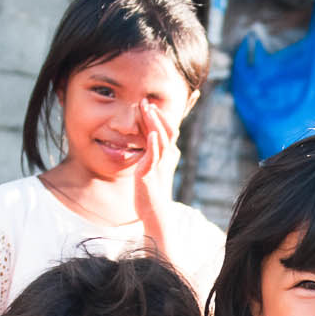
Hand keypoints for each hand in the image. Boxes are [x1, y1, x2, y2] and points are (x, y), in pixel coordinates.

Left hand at [131, 101, 181, 218]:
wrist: (155, 214)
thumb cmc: (152, 193)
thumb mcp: (154, 171)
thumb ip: (153, 157)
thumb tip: (153, 147)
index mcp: (167, 156)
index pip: (168, 131)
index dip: (160, 117)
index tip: (149, 105)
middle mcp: (166, 158)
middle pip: (166, 131)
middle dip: (156, 115)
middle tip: (146, 101)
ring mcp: (160, 165)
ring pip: (160, 140)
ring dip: (154, 123)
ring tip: (147, 109)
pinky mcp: (150, 174)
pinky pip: (153, 156)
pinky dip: (153, 144)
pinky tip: (151, 134)